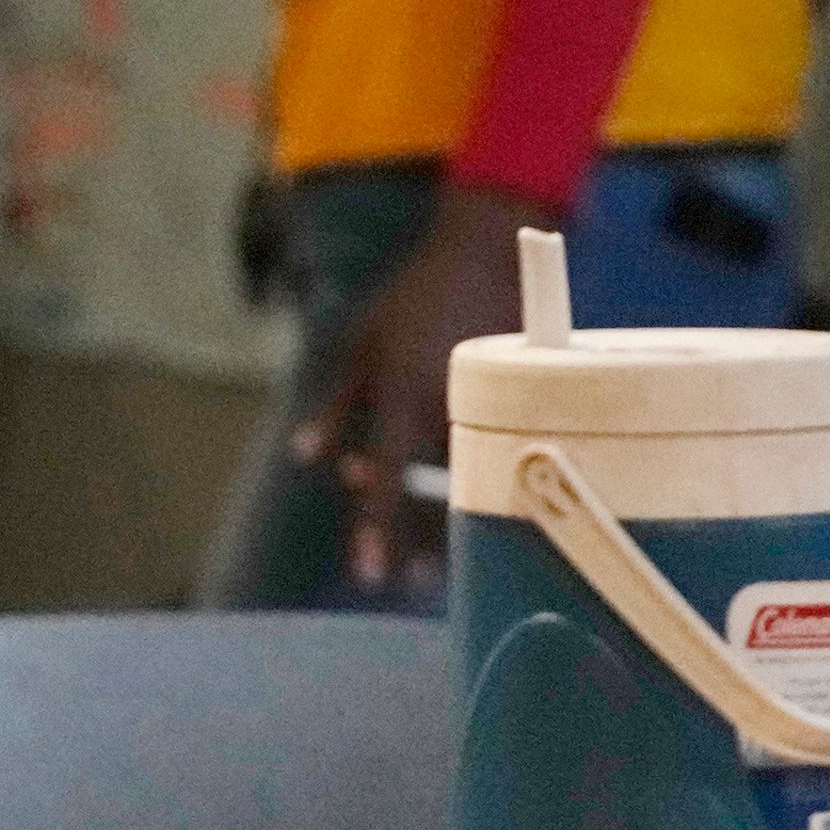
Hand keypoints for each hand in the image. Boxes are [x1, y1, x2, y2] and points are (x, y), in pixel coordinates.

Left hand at [295, 182, 550, 592]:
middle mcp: (445, 404)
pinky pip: (501, 453)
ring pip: (474, 480)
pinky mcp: (520, 396)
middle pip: (436, 492)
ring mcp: (488, 401)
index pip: (388, 474)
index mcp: (401, 392)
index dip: (376, 527)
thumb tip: (308, 461)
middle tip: (406, 578)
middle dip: (421, 539)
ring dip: (455, 525)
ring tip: (435, 566)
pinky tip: (477, 513)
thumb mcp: (359, 345)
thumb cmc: (414, 299)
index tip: (369, 574)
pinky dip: (483, 485)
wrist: (488, 251)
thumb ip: (335, 408)